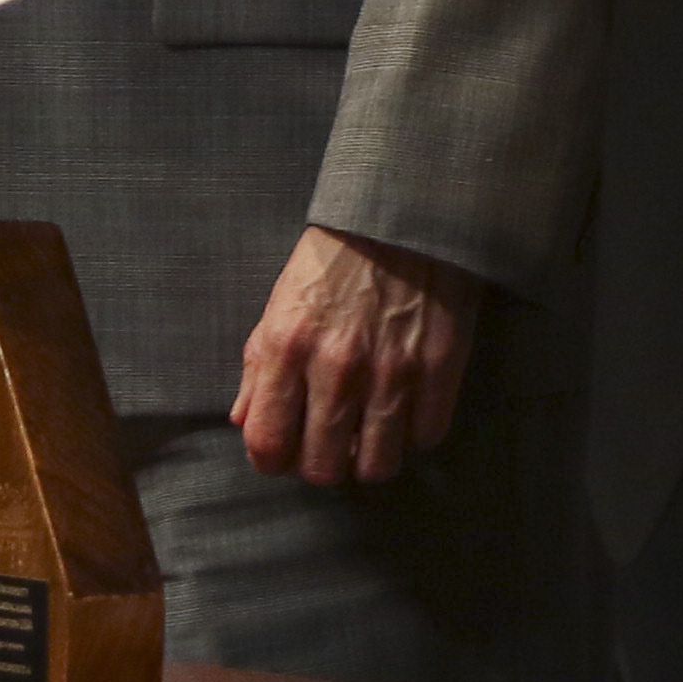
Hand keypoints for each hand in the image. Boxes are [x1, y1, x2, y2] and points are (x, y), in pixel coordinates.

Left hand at [232, 227, 476, 486]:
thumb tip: (243, 420)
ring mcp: (392, 371)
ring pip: (377, 466)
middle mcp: (336, 367)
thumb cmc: (335, 257)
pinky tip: (407, 411)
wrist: (403, 213)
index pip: (268, 445)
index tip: (284, 452)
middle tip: (330, 443)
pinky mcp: (440, 368)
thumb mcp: (281, 301)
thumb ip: (259, 365)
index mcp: (287, 346)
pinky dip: (414, 434)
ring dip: (370, 458)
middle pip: (323, 468)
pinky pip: (425, 438)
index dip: (273, 461)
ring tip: (369, 434)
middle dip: (322, 464)